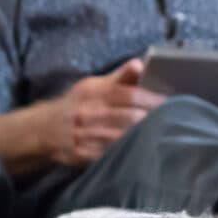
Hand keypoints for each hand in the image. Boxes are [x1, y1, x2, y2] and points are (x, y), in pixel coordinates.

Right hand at [45, 58, 164, 164]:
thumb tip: (140, 63)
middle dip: (151, 119)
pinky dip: (129, 152)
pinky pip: (112, 154)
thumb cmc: (78, 105)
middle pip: (128, 118)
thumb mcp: (93, 85)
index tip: (168, 102)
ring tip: (162, 135)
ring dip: (143, 137)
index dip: (150, 99)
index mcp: (93, 92)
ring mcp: (85, 135)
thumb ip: (119, 77)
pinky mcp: (84, 154)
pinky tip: (142, 150)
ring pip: (122, 138)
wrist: (46, 129)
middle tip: (171, 120)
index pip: (127, 95)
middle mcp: (88, 113)